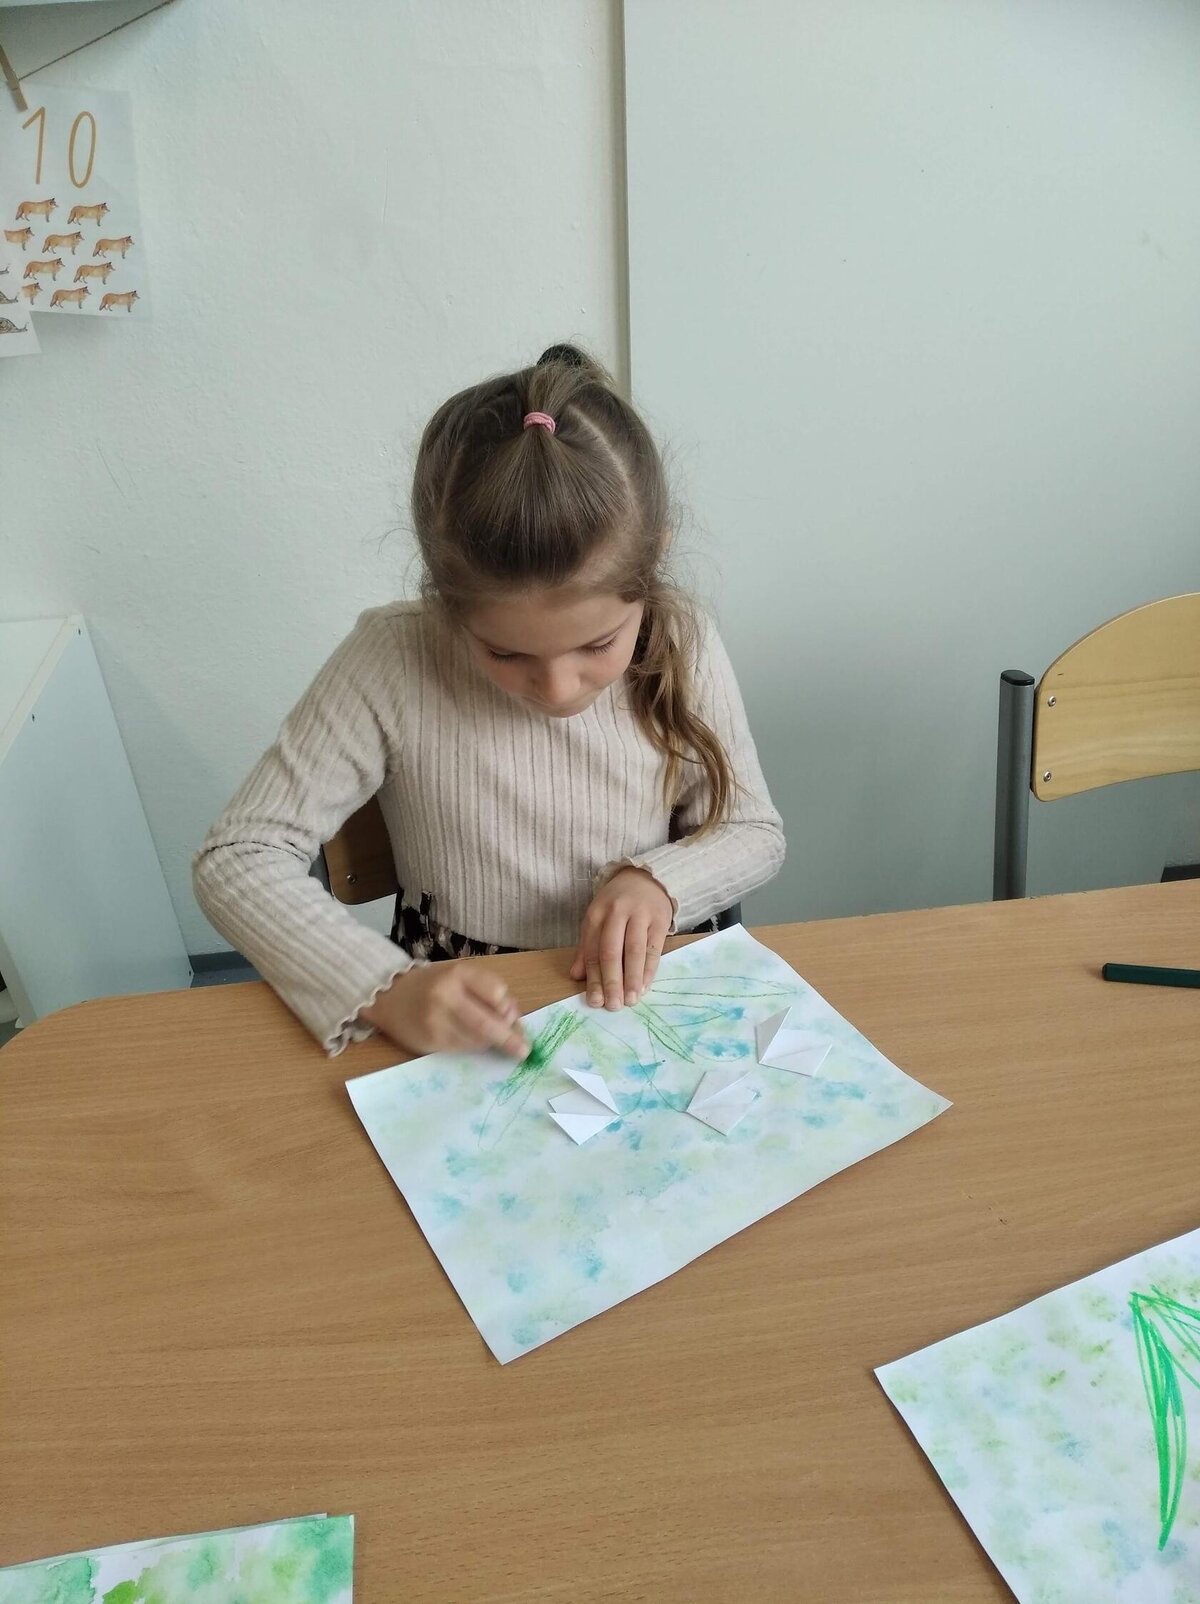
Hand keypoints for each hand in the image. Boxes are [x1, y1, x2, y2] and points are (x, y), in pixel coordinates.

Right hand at [359, 962, 527, 1058]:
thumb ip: (487, 991)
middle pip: (488, 1022)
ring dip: (490, 1042)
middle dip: (509, 1039)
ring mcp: (437, 1019)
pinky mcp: (430, 1040)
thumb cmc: (432, 984)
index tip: (512, 1016)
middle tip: (523, 1050)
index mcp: (458, 973)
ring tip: (490, 1037)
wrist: (389, 996)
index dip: (508, 1008)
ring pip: (477, 1039)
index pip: (496, 992)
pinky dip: (473, 1047)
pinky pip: (463, 1048)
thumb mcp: (460, 976)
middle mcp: (446, 995)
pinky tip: (470, 1040)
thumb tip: (514, 1018)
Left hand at [570, 867, 672, 1009]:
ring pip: (634, 951)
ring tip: (631, 1000)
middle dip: (611, 981)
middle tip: (613, 1005)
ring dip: (632, 979)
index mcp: (596, 914)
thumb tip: (576, 977)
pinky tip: (645, 986)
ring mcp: (640, 915)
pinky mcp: (660, 919)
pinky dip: (649, 970)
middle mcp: (616, 912)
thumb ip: (587, 947)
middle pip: (611, 951)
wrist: (647, 878)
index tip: (594, 1001)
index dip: (593, 978)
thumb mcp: (597, 920)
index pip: (592, 950)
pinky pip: (654, 949)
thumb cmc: (618, 905)